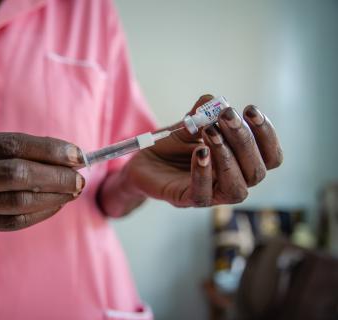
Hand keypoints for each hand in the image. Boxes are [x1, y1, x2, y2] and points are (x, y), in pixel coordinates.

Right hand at [0, 132, 84, 232]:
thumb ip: (23, 148)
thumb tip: (71, 157)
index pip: (12, 145)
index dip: (48, 150)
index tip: (77, 155)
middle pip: (15, 174)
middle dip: (55, 176)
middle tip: (80, 178)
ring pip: (18, 201)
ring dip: (54, 196)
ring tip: (74, 190)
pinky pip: (16, 221)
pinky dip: (43, 212)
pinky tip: (58, 203)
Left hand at [124, 95, 282, 206]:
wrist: (143, 161)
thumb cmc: (173, 144)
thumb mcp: (189, 123)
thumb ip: (203, 112)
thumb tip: (213, 102)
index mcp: (241, 162)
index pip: (270, 157)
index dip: (266, 134)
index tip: (250, 110)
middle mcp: (232, 180)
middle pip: (256, 171)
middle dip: (244, 140)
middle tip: (226, 116)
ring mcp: (211, 194)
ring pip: (237, 189)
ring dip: (227, 158)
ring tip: (210, 133)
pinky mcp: (187, 199)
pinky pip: (202, 194)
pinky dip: (203, 173)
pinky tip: (199, 153)